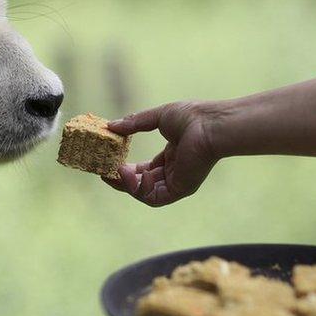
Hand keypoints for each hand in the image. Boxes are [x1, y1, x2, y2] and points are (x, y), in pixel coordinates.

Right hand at [101, 101, 220, 206]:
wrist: (209, 124)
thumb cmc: (191, 117)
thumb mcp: (158, 117)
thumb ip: (135, 123)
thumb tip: (111, 126)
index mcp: (172, 156)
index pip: (144, 169)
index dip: (126, 169)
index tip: (110, 164)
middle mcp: (175, 172)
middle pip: (142, 183)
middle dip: (122, 180)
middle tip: (105, 172)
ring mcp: (178, 182)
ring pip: (145, 193)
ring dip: (128, 185)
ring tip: (117, 172)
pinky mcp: (180, 190)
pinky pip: (154, 197)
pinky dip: (141, 189)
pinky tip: (137, 174)